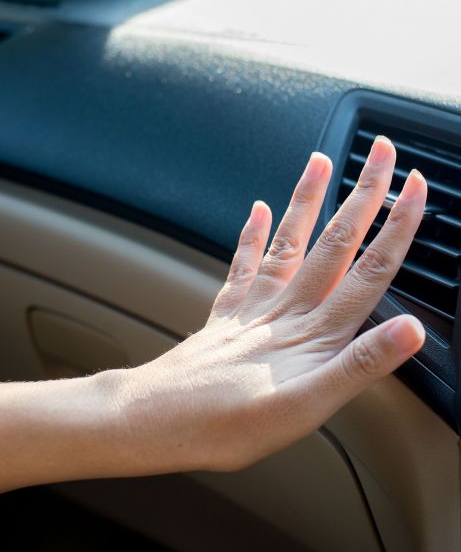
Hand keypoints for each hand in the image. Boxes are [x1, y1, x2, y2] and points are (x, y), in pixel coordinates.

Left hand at [109, 136, 426, 473]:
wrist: (161, 419)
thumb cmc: (229, 424)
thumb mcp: (307, 409)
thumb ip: (359, 366)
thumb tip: (408, 330)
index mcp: (313, 334)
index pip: (369, 271)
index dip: (398, 228)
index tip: (416, 187)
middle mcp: (285, 310)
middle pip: (334, 242)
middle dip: (362, 193)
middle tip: (379, 151)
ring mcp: (253, 307)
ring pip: (289, 241)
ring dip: (307, 199)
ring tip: (319, 160)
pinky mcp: (227, 313)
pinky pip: (243, 264)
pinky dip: (253, 234)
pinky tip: (258, 209)